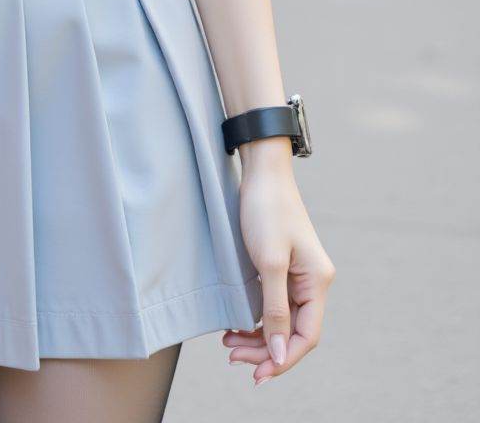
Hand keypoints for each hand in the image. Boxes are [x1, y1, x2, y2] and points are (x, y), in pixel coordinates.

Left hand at [223, 153, 335, 385]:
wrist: (261, 170)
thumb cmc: (267, 210)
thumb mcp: (269, 262)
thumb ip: (275, 310)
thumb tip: (280, 353)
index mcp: (317, 282)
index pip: (307, 336)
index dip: (284, 359)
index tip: (257, 374)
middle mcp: (312, 281)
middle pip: (293, 331)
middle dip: (265, 350)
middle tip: (232, 357)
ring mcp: (297, 274)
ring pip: (281, 320)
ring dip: (257, 337)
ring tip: (229, 344)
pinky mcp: (281, 266)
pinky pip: (273, 304)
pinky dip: (255, 318)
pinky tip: (236, 325)